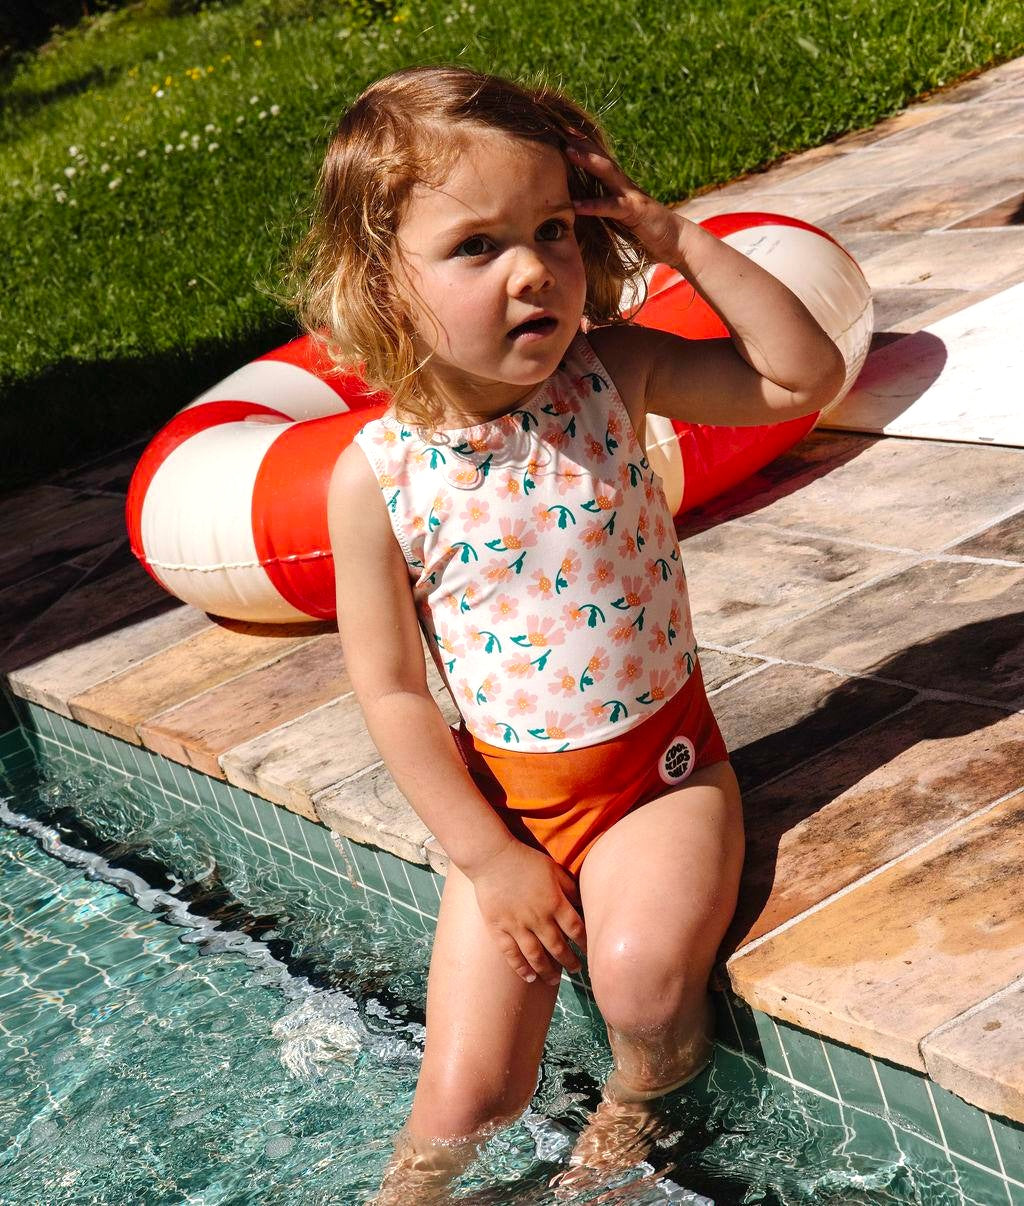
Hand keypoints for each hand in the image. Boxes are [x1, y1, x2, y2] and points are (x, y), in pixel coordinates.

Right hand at [468, 840, 586, 987]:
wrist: (492, 856)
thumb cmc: (525, 860)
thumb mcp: (554, 869)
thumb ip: (569, 888)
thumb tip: (582, 904)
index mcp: (555, 903)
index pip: (576, 930)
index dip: (584, 943)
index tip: (590, 951)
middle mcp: (538, 918)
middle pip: (558, 947)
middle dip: (570, 961)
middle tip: (576, 970)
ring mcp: (517, 925)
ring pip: (536, 956)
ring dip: (547, 971)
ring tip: (555, 980)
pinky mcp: (498, 928)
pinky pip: (511, 954)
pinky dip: (521, 968)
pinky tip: (529, 977)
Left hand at [565, 138, 686, 266]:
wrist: (676, 240)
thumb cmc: (646, 231)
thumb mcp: (621, 218)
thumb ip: (606, 209)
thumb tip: (583, 208)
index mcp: (619, 186)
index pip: (599, 160)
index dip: (582, 145)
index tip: (562, 131)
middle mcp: (624, 185)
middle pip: (600, 158)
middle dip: (582, 142)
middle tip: (560, 127)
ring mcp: (631, 195)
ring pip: (606, 173)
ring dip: (587, 160)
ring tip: (567, 152)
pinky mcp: (635, 211)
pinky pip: (611, 206)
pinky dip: (593, 205)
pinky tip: (576, 205)